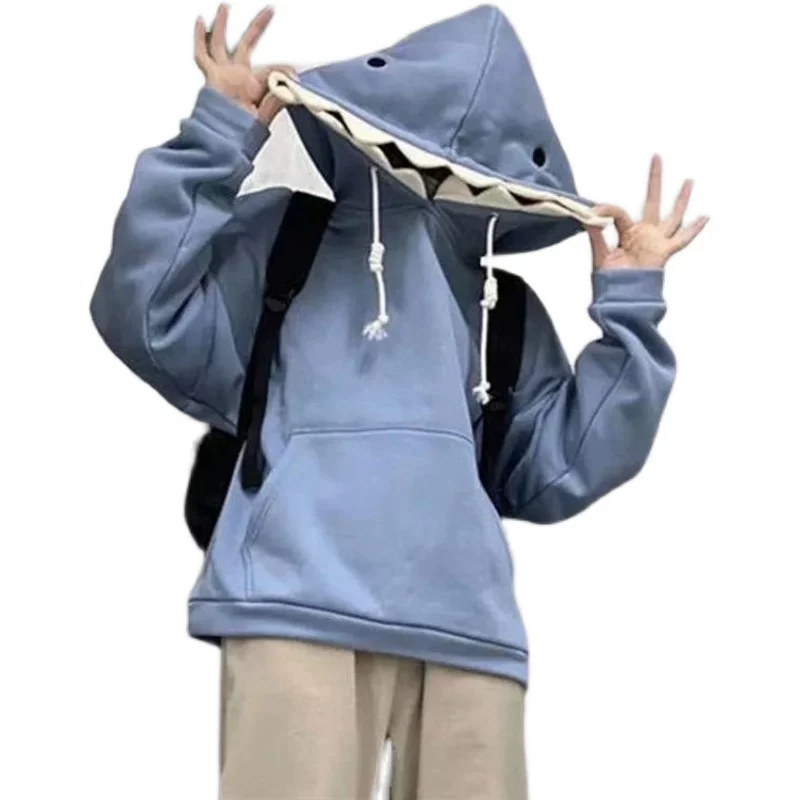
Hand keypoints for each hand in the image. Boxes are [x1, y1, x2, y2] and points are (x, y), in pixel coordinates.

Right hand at [194, 4, 294, 125]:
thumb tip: (294, 82)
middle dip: (258, 26)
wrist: (226, 138)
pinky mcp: (210, 76)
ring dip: (222, 24)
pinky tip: (200, 22)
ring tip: (225, 7)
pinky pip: (202, 54)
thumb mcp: (267, 113)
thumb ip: (279, 96)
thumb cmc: (244, 132)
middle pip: (247, 44)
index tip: (297, 74)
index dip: (285, 72)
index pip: (272, 70)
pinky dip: (199, 38)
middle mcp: (238, 77)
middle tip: (268, 10)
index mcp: (254, 86)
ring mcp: (222, 74)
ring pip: (220, 43)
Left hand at [585, 155, 708, 269]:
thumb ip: (596, 236)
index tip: (592, 210)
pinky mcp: (664, 252)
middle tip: (657, 156)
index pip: (618, 213)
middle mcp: (643, 233)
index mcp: (626, 233)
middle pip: (651, 200)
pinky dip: (694, 229)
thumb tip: (587, 217)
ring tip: (689, 180)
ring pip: (672, 215)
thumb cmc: (610, 281)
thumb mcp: (600, 255)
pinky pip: (682, 239)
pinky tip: (704, 216)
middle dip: (655, 179)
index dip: (605, 210)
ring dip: (681, 198)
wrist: (620, 299)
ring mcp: (656, 241)